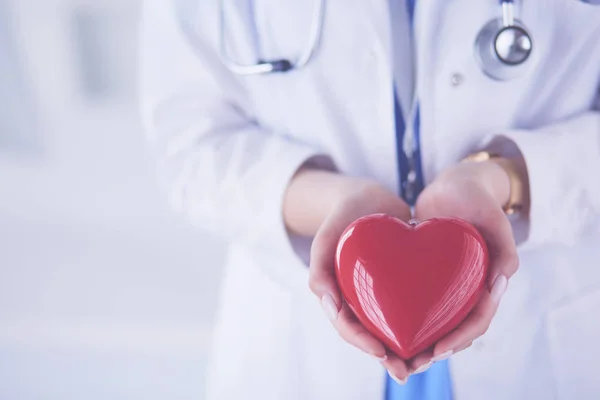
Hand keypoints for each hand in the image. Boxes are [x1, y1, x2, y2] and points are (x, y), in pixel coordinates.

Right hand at [285, 169, 412, 382]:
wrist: (367, 197)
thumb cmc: (341, 217)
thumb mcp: (325, 239)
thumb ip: (319, 271)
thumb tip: (332, 308)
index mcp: (338, 296)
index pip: (348, 327)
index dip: (363, 343)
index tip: (382, 353)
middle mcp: (360, 300)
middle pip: (373, 334)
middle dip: (390, 357)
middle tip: (408, 371)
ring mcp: (381, 293)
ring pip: (395, 327)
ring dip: (411, 347)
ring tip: (429, 360)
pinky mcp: (404, 284)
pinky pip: (414, 306)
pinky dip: (426, 321)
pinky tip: (444, 329)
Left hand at [409, 160, 519, 371]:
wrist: (453, 184)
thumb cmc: (476, 198)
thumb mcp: (493, 217)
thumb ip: (504, 246)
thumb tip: (501, 282)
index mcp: (489, 281)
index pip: (478, 320)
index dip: (460, 338)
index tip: (438, 350)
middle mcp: (469, 287)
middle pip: (456, 329)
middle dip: (436, 349)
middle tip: (412, 364)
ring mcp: (449, 284)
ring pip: (437, 321)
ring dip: (421, 341)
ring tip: (397, 356)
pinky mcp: (429, 277)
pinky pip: (419, 303)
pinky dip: (408, 317)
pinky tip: (385, 326)